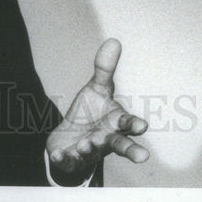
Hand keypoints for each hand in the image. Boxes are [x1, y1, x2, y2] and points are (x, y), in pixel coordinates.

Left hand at [46, 38, 148, 182]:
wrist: (70, 139)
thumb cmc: (90, 113)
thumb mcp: (97, 89)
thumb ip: (104, 68)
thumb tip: (114, 40)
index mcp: (114, 122)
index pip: (127, 123)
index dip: (134, 124)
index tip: (142, 126)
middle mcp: (106, 139)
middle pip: (121, 145)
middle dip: (131, 150)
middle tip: (143, 156)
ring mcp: (90, 151)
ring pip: (94, 153)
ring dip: (90, 148)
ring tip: (85, 144)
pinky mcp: (72, 159)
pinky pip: (68, 161)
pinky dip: (64, 159)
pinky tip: (59, 154)